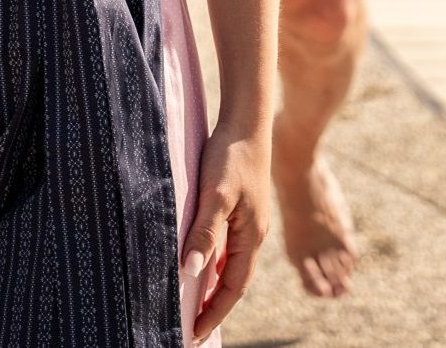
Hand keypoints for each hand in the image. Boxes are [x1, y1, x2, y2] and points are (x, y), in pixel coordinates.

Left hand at [182, 122, 270, 343]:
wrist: (246, 119)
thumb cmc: (231, 155)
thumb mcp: (216, 195)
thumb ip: (205, 232)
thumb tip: (191, 273)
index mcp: (251, 237)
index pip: (232, 289)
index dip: (214, 313)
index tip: (193, 334)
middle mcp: (254, 234)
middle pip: (235, 282)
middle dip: (215, 307)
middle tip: (191, 327)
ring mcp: (250, 220)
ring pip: (232, 265)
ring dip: (215, 287)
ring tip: (195, 304)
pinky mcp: (243, 207)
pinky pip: (230, 246)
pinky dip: (217, 263)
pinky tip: (204, 262)